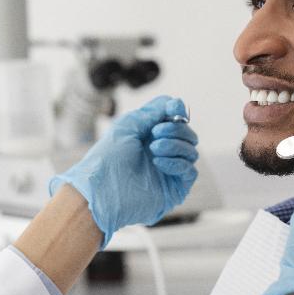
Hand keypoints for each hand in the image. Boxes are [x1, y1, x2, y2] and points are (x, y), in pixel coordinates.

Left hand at [50, 95, 198, 248]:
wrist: (101, 190)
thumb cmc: (108, 158)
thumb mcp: (128, 125)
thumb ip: (153, 112)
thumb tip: (176, 104)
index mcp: (150, 135)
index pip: (175, 119)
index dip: (177, 111)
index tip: (174, 108)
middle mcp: (162, 151)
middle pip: (187, 133)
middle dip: (175, 128)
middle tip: (156, 133)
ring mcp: (169, 170)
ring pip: (191, 150)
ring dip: (174, 145)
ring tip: (153, 149)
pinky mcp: (175, 189)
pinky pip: (190, 171)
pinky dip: (177, 163)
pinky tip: (158, 162)